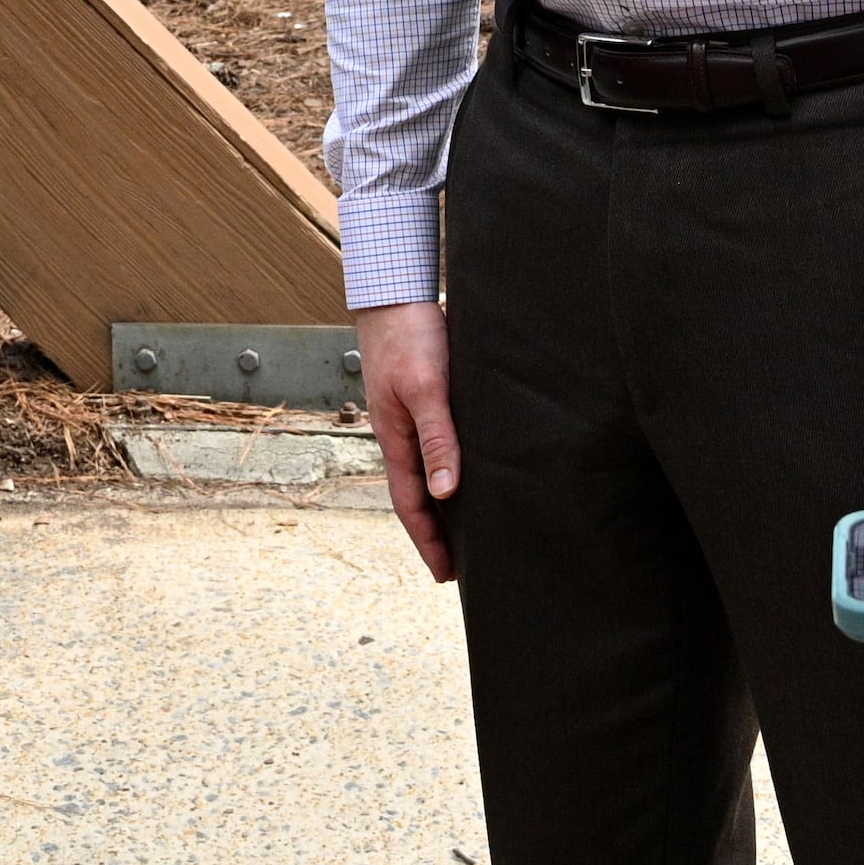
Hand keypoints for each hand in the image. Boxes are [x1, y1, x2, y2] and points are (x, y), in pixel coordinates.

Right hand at [354, 300, 457, 581]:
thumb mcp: (425, 388)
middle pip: (418, 495)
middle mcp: (401, 434)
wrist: (395, 289)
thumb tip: (445, 493)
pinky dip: (450, 468)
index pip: (412, 505)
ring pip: (428, 471)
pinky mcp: (424, 398)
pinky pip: (437, 445)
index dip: (429, 542)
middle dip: (436, 532)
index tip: (446, 575)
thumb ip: (437, 438)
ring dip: (444, 503)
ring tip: (468, 528)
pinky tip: (468, 470)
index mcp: (395, 439)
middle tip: (460, 565)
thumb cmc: (409, 335)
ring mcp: (410, 416)